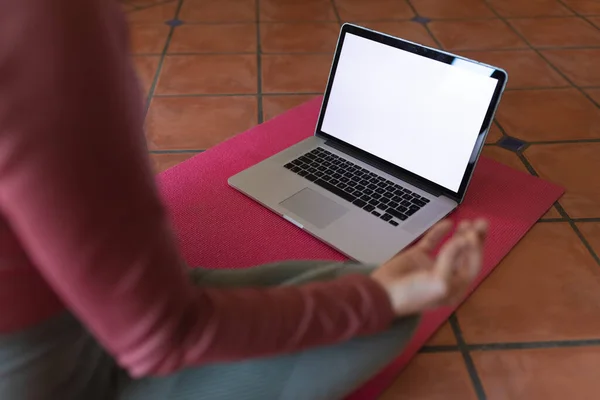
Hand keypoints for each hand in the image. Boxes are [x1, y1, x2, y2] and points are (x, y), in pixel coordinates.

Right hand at [371, 219, 487, 316]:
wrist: (382, 294)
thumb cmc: (412, 295)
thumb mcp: (438, 282)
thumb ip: (451, 260)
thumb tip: (461, 239)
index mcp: (455, 287)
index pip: (472, 265)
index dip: (475, 249)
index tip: (473, 234)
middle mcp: (447, 275)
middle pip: (466, 255)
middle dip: (475, 239)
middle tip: (481, 223)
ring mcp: (432, 264)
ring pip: (452, 247)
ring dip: (462, 235)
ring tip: (469, 222)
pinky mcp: (418, 256)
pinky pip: (433, 241)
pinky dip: (440, 232)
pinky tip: (448, 224)